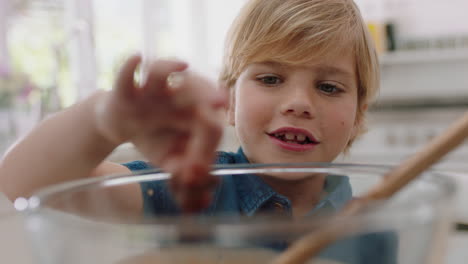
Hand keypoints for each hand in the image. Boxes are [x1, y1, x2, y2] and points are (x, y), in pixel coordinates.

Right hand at [95, 54, 226, 211]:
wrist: (120, 124)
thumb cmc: (153, 137)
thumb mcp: (169, 158)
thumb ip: (183, 168)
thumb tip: (193, 179)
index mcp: (193, 111)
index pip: (208, 119)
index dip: (209, 136)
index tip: (200, 160)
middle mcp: (175, 95)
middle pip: (194, 87)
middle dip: (207, 93)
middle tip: (220, 101)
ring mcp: (151, 90)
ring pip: (161, 73)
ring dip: (169, 68)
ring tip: (182, 66)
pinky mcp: (126, 90)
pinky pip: (126, 75)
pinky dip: (129, 66)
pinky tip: (137, 58)